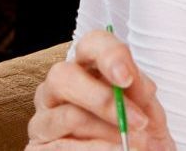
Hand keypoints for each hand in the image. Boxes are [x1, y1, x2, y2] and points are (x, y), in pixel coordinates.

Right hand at [28, 30, 175, 150]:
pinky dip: (96, 150)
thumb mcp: (147, 113)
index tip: (127, 78)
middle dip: (103, 99)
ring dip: (108, 132)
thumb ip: (141, 95)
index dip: (109, 55)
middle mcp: (57, 89)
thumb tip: (133, 81)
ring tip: (137, 144)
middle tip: (138, 121)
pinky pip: (65, 147)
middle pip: (64, 76)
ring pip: (69, 116)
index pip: (91, 45)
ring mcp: (44, 118)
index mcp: (87, 70)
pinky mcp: (38, 147)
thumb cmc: (137, 135)